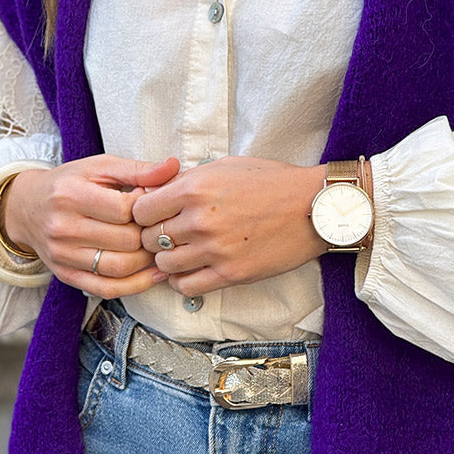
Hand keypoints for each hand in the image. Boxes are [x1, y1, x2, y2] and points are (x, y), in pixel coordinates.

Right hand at [1, 155, 180, 297]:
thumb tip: (174, 166)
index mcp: (71, 195)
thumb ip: (138, 169)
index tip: (153, 205)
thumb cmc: (68, 183)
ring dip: (148, 262)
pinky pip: (106, 289)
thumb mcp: (99, 167)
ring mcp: (63, 254)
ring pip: (119, 268)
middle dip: (150, 236)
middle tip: (162, 229)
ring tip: (160, 249)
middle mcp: (63, 227)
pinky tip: (153, 274)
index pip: (125, 210)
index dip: (148, 209)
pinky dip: (135, 285)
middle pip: (125, 241)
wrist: (26, 207)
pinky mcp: (66, 275)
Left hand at [131, 157, 326, 295]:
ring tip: (181, 251)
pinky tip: (191, 270)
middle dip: (153, 236)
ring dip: (168, 259)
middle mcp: (201, 220)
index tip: (152, 215)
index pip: (140, 210)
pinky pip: (187, 286)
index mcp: (195, 188)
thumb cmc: (273, 182)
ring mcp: (216, 249)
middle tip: (166, 234)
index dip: (143, 213)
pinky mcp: (232, 274)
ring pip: (165, 264)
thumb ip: (188, 181)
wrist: (313, 206)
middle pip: (149, 238)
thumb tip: (157, 193)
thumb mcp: (225, 166)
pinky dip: (182, 281)